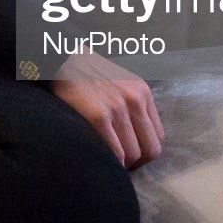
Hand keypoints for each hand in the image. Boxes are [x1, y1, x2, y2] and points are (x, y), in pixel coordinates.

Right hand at [48, 53, 162, 167]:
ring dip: (122, 164)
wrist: (64, 58)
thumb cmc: (89, 74)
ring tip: (109, 160)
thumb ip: (132, 105)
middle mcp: (135, 100)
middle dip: (137, 162)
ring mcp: (118, 109)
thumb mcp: (121, 83)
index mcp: (142, 93)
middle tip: (120, 163)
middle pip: (150, 149)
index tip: (131, 154)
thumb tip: (136, 136)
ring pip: (133, 154)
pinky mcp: (98, 116)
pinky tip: (100, 157)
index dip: (145, 150)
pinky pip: (115, 152)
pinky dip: (111, 161)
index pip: (158, 136)